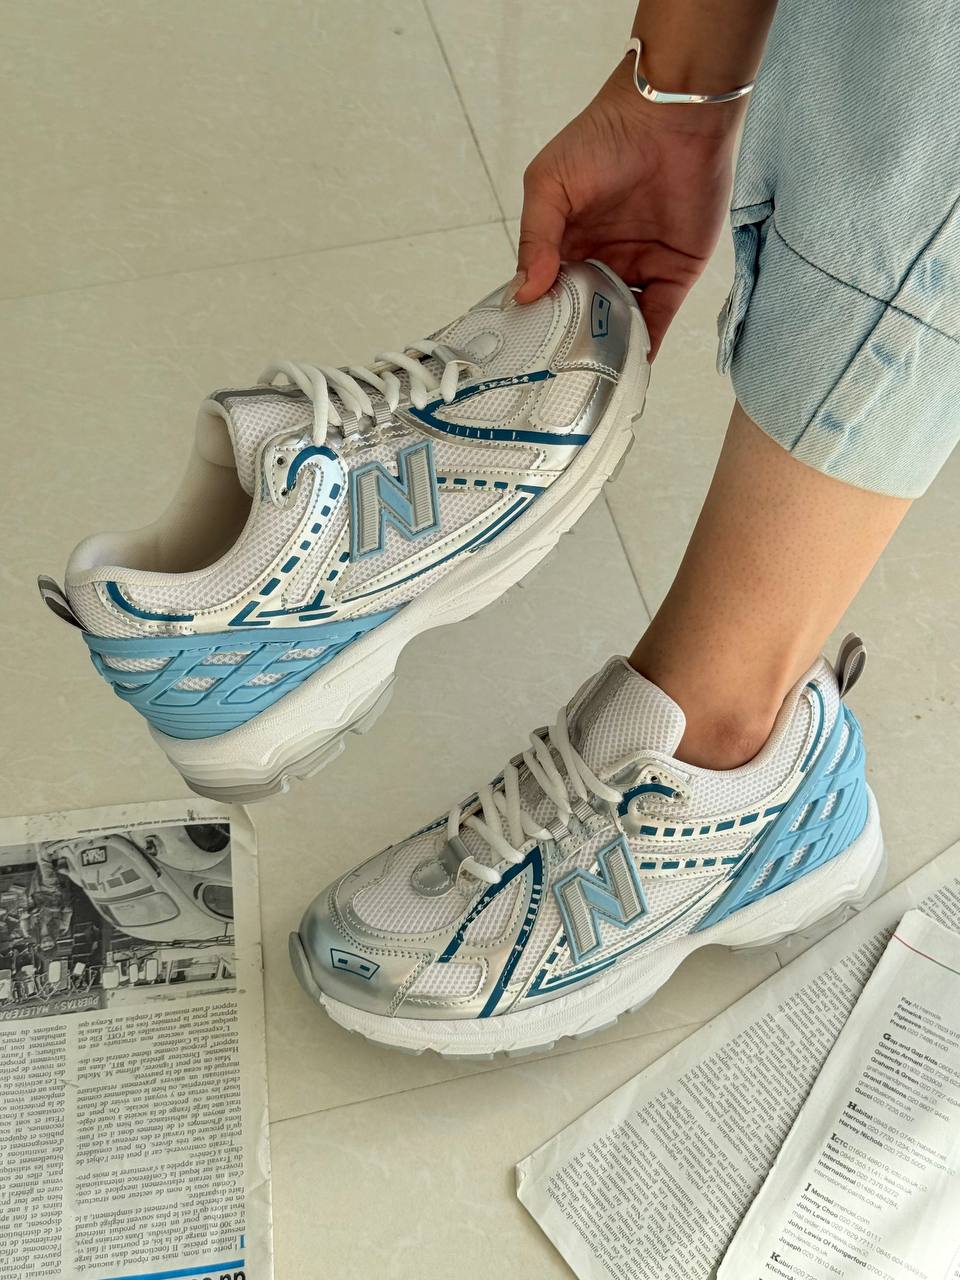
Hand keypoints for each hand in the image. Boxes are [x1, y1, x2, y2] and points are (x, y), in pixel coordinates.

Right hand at [516, 58, 741, 357]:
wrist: (674, 115)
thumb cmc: (604, 136)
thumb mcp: (550, 183)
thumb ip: (535, 238)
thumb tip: (523, 294)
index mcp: (566, 241)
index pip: (545, 291)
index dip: (534, 319)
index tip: (520, 352)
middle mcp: (599, 259)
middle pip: (581, 314)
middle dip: (569, 344)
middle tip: (553, 378)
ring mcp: (637, 268)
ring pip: (618, 323)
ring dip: (606, 350)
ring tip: (589, 385)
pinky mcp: (674, 274)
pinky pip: (657, 319)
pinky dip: (645, 347)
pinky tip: (628, 371)